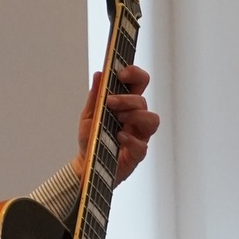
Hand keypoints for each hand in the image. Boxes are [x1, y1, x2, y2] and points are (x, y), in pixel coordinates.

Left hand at [74, 61, 159, 185]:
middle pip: (143, 101)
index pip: (139, 83)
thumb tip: (100, 74)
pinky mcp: (137, 153)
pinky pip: (142, 145)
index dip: (134, 74)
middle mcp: (136, 118)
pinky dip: (130, 139)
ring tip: (118, 119)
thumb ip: (95, 96)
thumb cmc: (92, 138)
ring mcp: (139, 135)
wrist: (87, 165)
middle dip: (128, 99)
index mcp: (126, 105)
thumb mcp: (89, 115)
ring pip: (152, 120)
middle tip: (111, 102)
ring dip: (135, 116)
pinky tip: (119, 137)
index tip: (121, 74)